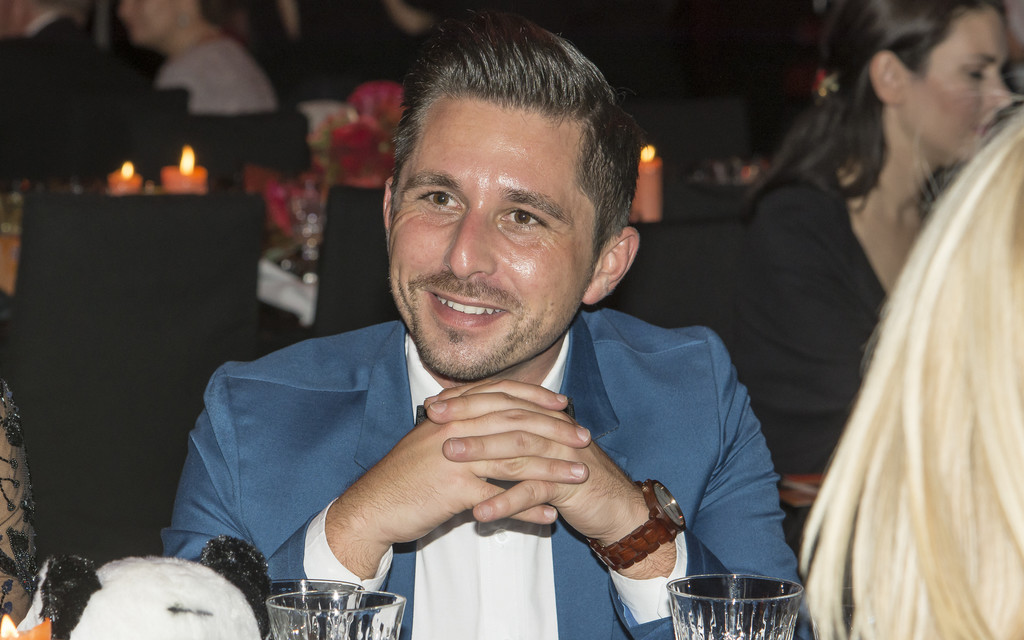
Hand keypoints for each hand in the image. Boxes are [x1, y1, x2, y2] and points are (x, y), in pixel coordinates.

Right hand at [323, 381, 590, 577]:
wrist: (371, 506)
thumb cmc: (404, 476)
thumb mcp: (432, 440)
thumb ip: (462, 426)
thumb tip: (493, 419)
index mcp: (451, 412)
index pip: (502, 394)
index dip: (536, 398)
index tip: (564, 405)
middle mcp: (455, 427)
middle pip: (517, 423)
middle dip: (555, 431)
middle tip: (583, 440)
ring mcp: (456, 457)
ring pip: (516, 459)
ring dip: (552, 468)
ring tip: (580, 476)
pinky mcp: (455, 490)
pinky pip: (501, 497)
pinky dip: (528, 507)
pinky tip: (550, 515)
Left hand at [425, 380, 649, 546]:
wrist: (615, 506)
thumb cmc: (570, 480)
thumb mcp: (537, 456)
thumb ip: (510, 440)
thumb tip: (468, 430)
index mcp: (542, 419)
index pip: (501, 401)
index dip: (467, 401)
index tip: (432, 405)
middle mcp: (552, 429)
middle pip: (506, 416)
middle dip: (468, 417)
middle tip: (434, 422)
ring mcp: (562, 454)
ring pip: (518, 448)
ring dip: (482, 452)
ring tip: (450, 457)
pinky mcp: (569, 485)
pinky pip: (534, 491)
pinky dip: (506, 502)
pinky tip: (481, 513)